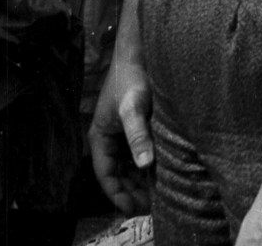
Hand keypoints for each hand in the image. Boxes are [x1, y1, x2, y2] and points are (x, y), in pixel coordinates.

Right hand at [90, 54, 154, 214]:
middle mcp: (109, 138)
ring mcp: (122, 133)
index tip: (133, 208)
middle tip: (151, 204)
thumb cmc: (132, 77)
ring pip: (129, 166)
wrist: (140, 53)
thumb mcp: (133, 107)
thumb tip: (144, 165)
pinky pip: (138, 154)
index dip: (117, 194)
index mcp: (100, 137)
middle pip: (117, 174)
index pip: (105, 175)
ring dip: (140, 180)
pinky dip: (147, 165)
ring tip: (158, 192)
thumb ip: (138, 135)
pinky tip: (161, 171)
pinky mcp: (136, 127)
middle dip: (131, 191)